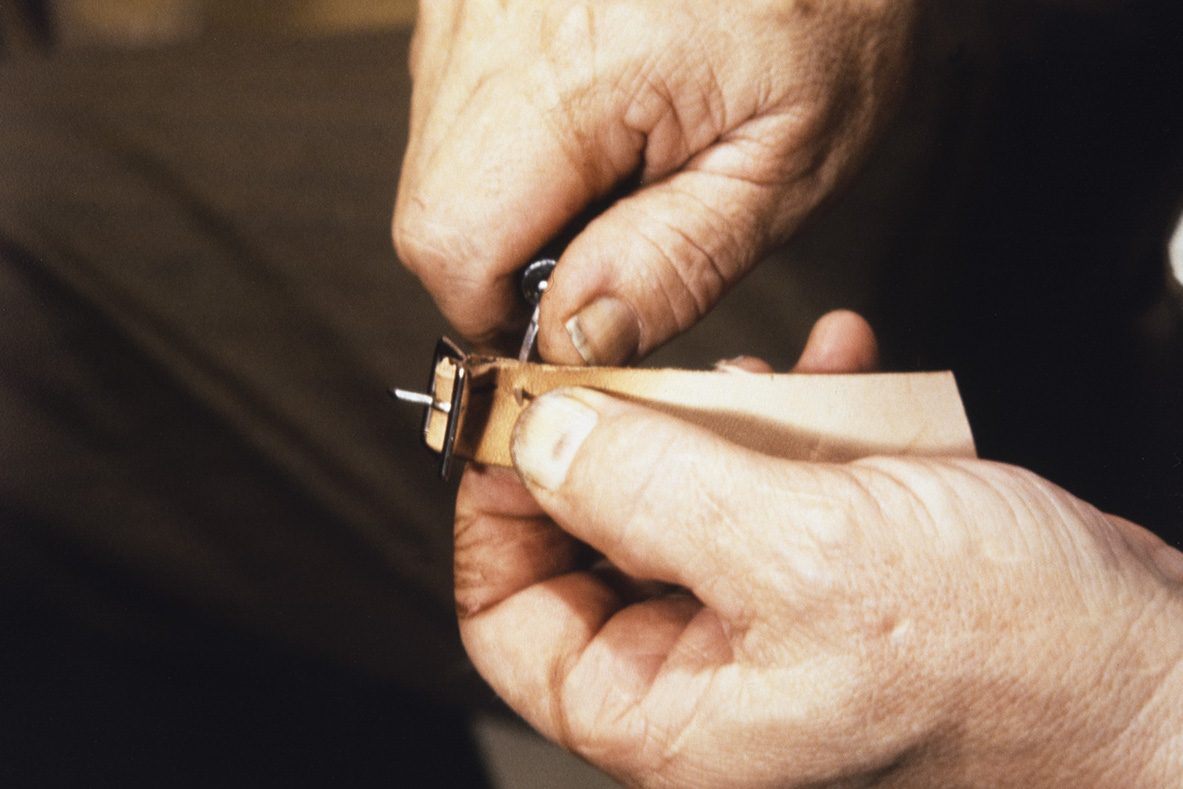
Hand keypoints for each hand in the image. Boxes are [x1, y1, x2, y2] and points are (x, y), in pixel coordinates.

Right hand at [395, 1, 917, 358]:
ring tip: (627, 144)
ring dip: (521, 190)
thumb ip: (676, 264)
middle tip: (626, 217)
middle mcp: (488, 17)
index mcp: (567, 71)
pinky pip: (456, 95)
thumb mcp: (788, 159)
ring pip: (440, 156)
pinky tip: (601, 101)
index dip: (507, 311)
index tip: (578, 313)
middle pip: (435, 209)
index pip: (449, 248)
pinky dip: (519, 130)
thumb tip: (573, 340)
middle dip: (518, 255)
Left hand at [453, 312, 1182, 786]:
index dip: (495, 515)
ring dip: (716, 422)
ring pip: (686, 502)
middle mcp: (711, 678)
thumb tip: (538, 438)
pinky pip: (776, 488)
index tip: (511, 423)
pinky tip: (837, 376)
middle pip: (595, 545)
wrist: (1157, 676)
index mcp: (674, 716)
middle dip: (619, 445)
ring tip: (765, 373)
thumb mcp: (804, 556)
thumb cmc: (1012, 661)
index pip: (512, 624)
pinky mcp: (830, 575)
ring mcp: (770, 621)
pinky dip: (797, 426)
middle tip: (639, 375)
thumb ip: (650, 491)